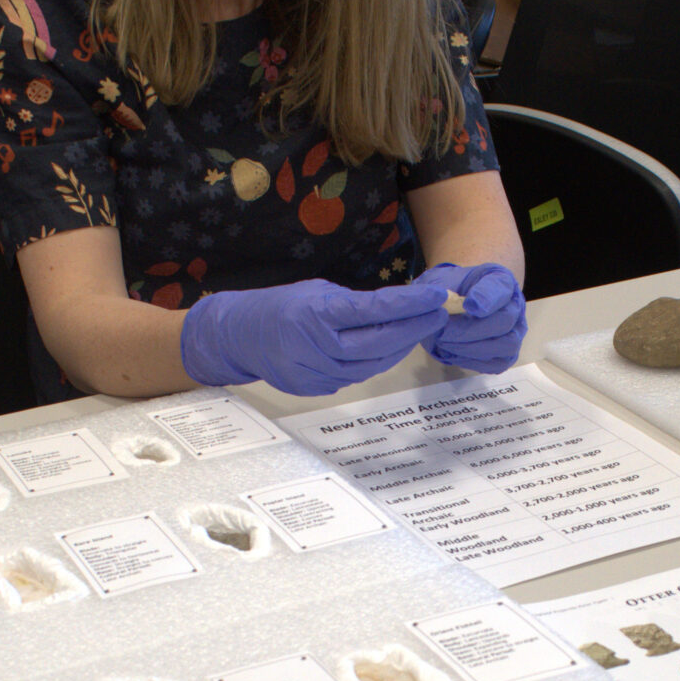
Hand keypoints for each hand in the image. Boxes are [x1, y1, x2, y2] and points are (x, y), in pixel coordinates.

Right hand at [180, 279, 449, 396]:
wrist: (240, 337)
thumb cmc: (282, 306)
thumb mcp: (317, 291)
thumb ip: (354, 304)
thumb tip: (398, 307)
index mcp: (318, 314)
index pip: (375, 310)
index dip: (410, 304)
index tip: (435, 296)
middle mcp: (318, 347)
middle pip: (380, 342)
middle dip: (415, 327)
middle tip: (439, 313)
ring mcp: (317, 373)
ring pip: (372, 364)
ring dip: (401, 346)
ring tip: (420, 328)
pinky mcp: (317, 388)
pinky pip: (356, 375)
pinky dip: (378, 361)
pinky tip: (392, 347)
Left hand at [415, 262, 526, 373]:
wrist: (450, 305)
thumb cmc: (449, 290)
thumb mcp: (441, 281)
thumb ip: (443, 290)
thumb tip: (446, 307)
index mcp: (501, 280)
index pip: (500, 288)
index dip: (486, 298)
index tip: (468, 305)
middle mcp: (515, 304)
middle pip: (505, 320)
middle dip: (472, 330)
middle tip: (444, 332)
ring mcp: (515, 330)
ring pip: (507, 344)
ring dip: (474, 347)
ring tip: (446, 344)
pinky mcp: (507, 353)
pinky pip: (498, 363)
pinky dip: (475, 361)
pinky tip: (454, 353)